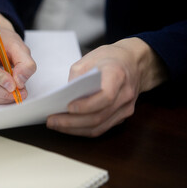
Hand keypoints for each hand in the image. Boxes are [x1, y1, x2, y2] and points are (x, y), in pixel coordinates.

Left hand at [47, 38, 167, 136]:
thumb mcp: (90, 58)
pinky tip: (69, 127)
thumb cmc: (110, 58)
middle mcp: (125, 94)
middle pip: (99, 116)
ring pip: (99, 126)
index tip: (68, 107)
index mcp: (117, 75)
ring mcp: (126, 107)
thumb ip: (76, 76)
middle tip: (52, 121)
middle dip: (72, 122)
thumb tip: (64, 95)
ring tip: (56, 125)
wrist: (133, 62)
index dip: (86, 105)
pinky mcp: (122, 115)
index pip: (105, 96)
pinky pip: (102, 127)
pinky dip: (84, 129)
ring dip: (75, 129)